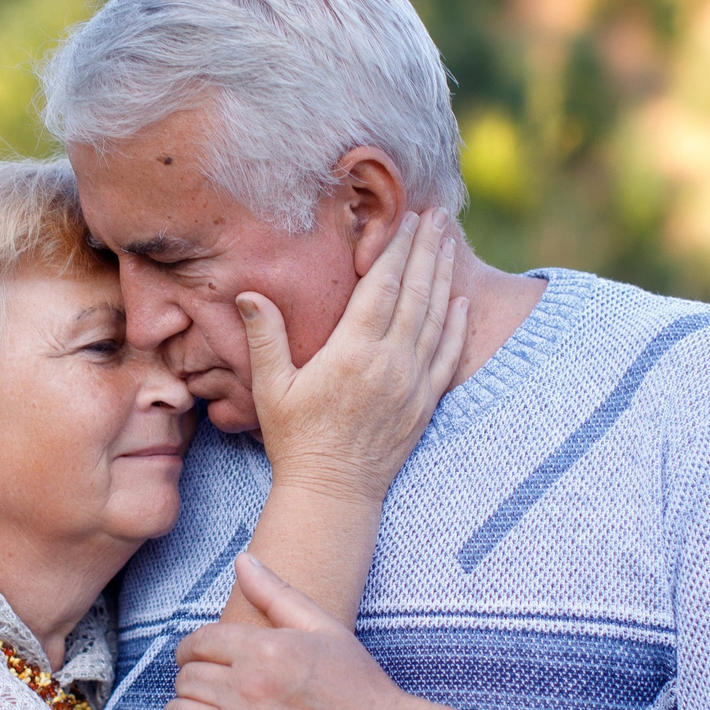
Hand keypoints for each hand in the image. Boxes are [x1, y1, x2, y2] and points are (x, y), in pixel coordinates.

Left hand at [160, 553, 454, 709]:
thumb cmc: (361, 691)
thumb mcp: (326, 630)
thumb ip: (278, 594)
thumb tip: (242, 559)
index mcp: (267, 650)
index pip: (198, 642)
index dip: (193, 650)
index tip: (200, 660)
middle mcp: (249, 690)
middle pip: (186, 678)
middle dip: (192, 681)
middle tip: (209, 691)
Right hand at [240, 210, 468, 505]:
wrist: (334, 493)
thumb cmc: (295, 440)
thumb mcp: (271, 388)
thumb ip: (265, 337)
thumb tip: (248, 294)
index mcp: (353, 352)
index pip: (383, 286)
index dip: (397, 249)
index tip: (407, 219)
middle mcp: (390, 362)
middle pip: (416, 292)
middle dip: (428, 250)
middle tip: (438, 216)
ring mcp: (413, 383)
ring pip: (436, 318)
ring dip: (445, 277)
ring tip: (450, 244)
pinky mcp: (425, 403)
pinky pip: (448, 356)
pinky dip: (457, 326)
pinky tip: (461, 302)